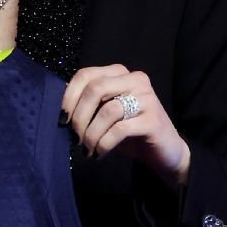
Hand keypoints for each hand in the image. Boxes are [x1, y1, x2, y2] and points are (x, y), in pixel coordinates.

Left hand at [60, 64, 190, 186]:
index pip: (86, 75)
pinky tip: (99, 153)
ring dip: (91, 134)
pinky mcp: (153, 119)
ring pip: (107, 110)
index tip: (61, 118)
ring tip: (86, 148)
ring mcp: (147, 98)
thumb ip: (88, 105)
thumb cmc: (130, 132)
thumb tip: (61, 110)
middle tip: (74, 137)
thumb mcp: (105, 114)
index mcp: (120, 73)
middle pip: (95, 89)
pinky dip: (104, 143)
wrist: (165, 152)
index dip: (69, 96)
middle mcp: (135, 79)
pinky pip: (120, 129)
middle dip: (79, 116)